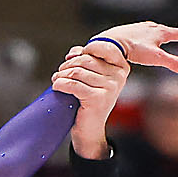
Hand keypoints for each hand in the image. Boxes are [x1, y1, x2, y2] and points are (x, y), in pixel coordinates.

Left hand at [52, 43, 129, 158]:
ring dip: (61, 74)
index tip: (72, 59)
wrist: (90, 129)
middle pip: (86, 60)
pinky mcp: (97, 98)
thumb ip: (87, 59)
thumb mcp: (92, 77)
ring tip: (56, 80)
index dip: (84, 50)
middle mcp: (118, 76)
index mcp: (121, 67)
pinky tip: (56, 87)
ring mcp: (110, 88)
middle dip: (68, 65)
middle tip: (59, 73)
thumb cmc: (89, 101)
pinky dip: (61, 84)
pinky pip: (73, 85)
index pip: (103, 47)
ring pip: (77, 72)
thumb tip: (74, 52)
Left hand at [90, 21, 177, 73]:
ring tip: (160, 32)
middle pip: (166, 30)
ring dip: (158, 31)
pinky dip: (143, 34)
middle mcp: (150, 28)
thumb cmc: (134, 49)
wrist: (112, 42)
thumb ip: (172, 63)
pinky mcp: (127, 31)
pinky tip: (139, 36)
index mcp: (160, 33)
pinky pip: (139, 32)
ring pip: (151, 29)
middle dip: (174, 32)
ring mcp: (138, 28)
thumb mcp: (156, 57)